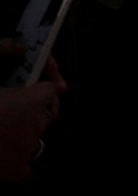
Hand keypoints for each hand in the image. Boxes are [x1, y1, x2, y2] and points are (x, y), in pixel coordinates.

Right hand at [0, 60, 64, 180]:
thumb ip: (0, 50)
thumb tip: (20, 47)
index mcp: (29, 101)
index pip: (51, 89)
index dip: (41, 83)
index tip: (34, 82)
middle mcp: (33, 125)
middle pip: (46, 112)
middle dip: (34, 107)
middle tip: (14, 104)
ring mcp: (25, 150)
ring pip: (36, 136)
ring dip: (24, 130)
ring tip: (2, 126)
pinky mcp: (13, 171)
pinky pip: (27, 165)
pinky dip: (18, 159)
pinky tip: (3, 150)